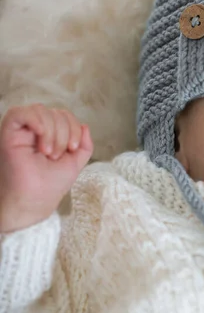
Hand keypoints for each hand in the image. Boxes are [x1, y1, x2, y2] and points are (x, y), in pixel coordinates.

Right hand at [0, 104, 92, 232]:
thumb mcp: (75, 162)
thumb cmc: (51, 185)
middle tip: (56, 156)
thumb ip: (84, 145)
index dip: (74, 128)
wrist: (34, 201)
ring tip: (47, 152)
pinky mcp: (8, 134)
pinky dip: (35, 119)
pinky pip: (18, 113)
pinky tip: (41, 133)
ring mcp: (22, 132)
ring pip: (41, 110)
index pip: (65, 116)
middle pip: (56, 112)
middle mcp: (36, 131)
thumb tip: (85, 126)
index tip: (72, 150)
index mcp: (51, 135)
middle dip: (64, 133)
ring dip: (52, 131)